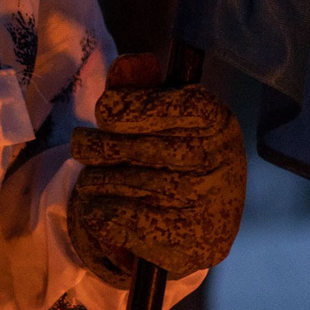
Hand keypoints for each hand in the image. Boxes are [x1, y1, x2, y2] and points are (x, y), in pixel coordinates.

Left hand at [65, 53, 246, 285]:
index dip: (112, 110)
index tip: (110, 115)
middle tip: (98, 150)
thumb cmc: (182, 156)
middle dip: (94, 146)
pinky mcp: (176, 245)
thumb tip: (130, 63)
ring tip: (117, 182)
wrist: (208, 225)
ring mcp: (195, 205)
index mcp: (214, 118)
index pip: (137, 106)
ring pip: (100, 180)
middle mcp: (211, 160)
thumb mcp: (170, 115)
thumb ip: (143, 86)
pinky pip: (101, 215)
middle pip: (111, 144)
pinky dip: (96, 211)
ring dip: (95, 180)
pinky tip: (118, 210)